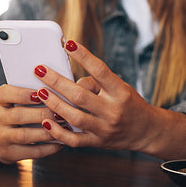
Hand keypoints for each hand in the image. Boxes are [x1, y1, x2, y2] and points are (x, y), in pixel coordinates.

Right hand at [0, 85, 63, 163]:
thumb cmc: (18, 112)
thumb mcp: (18, 101)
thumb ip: (35, 94)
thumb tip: (60, 88)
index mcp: (0, 101)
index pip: (4, 93)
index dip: (22, 94)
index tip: (40, 92)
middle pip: (18, 115)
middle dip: (42, 114)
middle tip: (61, 113)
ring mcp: (1, 137)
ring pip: (24, 135)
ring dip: (47, 132)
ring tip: (64, 127)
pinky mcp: (9, 153)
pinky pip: (31, 152)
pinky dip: (48, 148)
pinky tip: (61, 142)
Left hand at [33, 40, 185, 159]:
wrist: (146, 131)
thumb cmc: (129, 103)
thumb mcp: (120, 88)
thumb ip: (97, 83)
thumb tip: (68, 79)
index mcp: (120, 92)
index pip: (100, 70)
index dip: (83, 56)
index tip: (67, 43)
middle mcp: (113, 110)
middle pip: (80, 95)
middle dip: (57, 82)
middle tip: (39, 70)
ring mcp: (105, 128)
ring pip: (74, 117)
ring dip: (54, 104)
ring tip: (40, 92)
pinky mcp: (98, 143)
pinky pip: (74, 140)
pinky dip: (58, 132)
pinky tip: (46, 122)